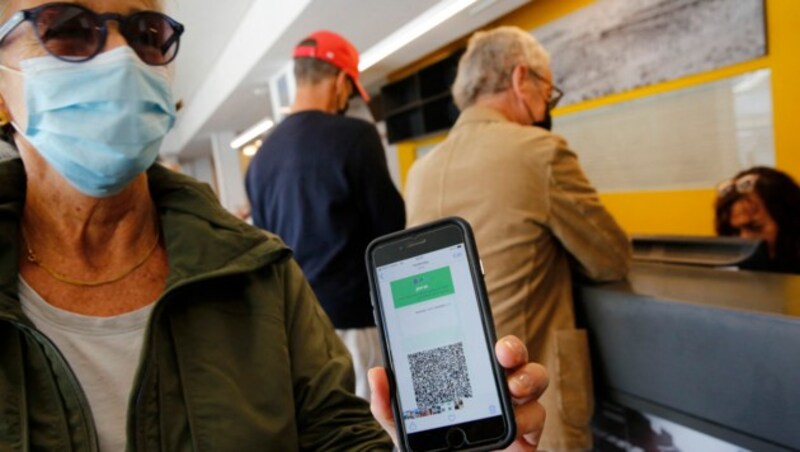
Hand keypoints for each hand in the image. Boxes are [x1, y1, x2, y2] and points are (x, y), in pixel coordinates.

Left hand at [367, 335, 548, 450]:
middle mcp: (494, 386)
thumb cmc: (433, 447)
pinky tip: (512, 425)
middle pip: (513, 357)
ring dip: (528, 378)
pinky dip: (527, 419)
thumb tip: (377, 374)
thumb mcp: (406, 426)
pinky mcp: (528, 433)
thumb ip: (389, 404)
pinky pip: (538, 417)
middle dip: (513, 347)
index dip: (479, 329)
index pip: (479, 345)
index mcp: (468, 376)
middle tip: (503, 353)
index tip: (479, 324)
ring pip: (535, 379)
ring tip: (513, 389)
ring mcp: (514, 408)